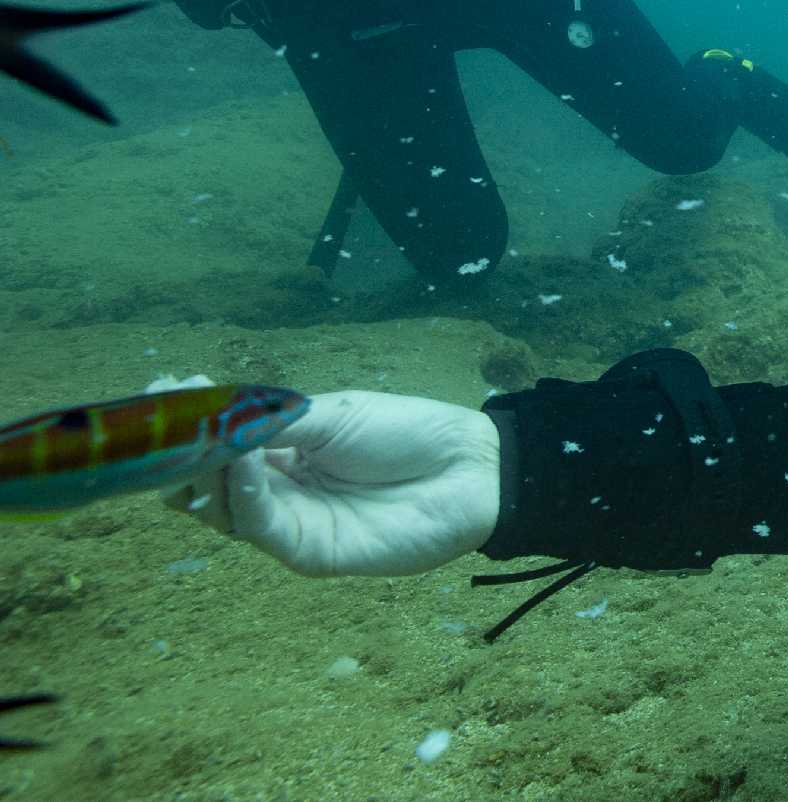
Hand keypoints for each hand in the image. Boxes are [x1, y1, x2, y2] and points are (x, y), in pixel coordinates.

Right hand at [162, 390, 500, 576]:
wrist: (471, 466)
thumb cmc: (408, 432)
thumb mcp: (335, 414)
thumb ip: (274, 421)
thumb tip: (214, 414)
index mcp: (280, 453)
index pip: (216, 446)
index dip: (187, 423)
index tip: (163, 389)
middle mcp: (277, 492)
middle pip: (206, 485)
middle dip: (179, 453)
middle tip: (165, 419)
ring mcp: (292, 524)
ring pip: (223, 510)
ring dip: (203, 473)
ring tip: (195, 436)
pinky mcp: (311, 552)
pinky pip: (263, 526)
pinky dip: (244, 495)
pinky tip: (239, 464)